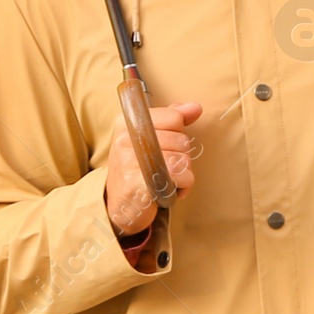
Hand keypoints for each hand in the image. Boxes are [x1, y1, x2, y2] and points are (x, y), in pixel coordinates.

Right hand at [104, 100, 201, 236]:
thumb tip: (195, 108)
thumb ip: (171, 119)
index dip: (178, 133)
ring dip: (184, 173)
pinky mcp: (139, 184)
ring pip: (183, 159)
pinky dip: (183, 185)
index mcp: (127, 122)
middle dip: (183, 156)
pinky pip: (179, 177)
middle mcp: (125, 138)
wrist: (118, 205)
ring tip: (169, 179)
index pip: (173, 117)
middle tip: (167, 167)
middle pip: (181, 139)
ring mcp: (130, 161)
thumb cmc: (137, 169)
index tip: (165, 145)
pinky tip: (170, 189)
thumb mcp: (149, 138)